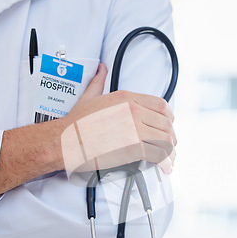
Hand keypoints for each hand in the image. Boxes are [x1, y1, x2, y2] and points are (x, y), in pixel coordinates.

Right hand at [60, 64, 176, 174]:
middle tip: (170, 146)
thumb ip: (98, 82)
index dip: (170, 118)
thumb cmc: (75, 124)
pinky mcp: (133, 147)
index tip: (169, 126)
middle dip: (171, 137)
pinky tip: (165, 167)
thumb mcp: (89, 97)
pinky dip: (165, 163)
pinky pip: (158, 154)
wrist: (65, 141)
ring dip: (170, 151)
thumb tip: (101, 70)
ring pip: (165, 139)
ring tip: (169, 159)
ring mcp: (134, 129)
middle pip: (166, 123)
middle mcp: (134, 111)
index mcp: (127, 98)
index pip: (161, 105)